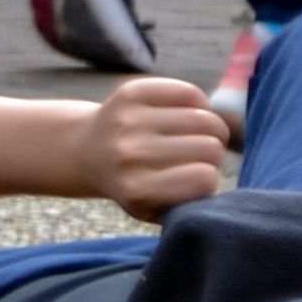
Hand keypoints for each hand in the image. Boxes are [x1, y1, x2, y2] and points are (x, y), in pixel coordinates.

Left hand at [71, 75, 232, 218]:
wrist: (85, 152)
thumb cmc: (132, 184)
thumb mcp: (153, 209)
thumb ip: (186, 206)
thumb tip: (215, 182)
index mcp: (136, 189)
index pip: (205, 179)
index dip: (210, 179)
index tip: (199, 179)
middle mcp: (130, 154)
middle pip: (210, 148)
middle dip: (213, 154)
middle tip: (201, 156)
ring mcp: (129, 120)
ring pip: (205, 118)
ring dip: (211, 128)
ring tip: (199, 135)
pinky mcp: (132, 92)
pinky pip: (190, 92)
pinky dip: (198, 103)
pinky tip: (188, 114)